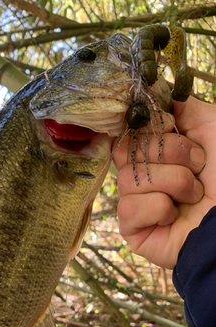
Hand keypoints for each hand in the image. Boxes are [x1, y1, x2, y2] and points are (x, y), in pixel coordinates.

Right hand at [114, 96, 215, 269]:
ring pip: (130, 179)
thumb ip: (183, 107)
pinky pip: (129, 208)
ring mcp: (136, 203)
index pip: (129, 132)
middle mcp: (145, 176)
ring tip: (194, 195)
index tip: (172, 128)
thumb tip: (155, 89)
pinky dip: (159, 208)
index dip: (148, 127)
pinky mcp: (132, 229)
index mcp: (158, 153)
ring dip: (173, 182)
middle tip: (198, 166)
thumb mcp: (213, 126)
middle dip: (170, 154)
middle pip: (126, 151)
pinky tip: (175, 216)